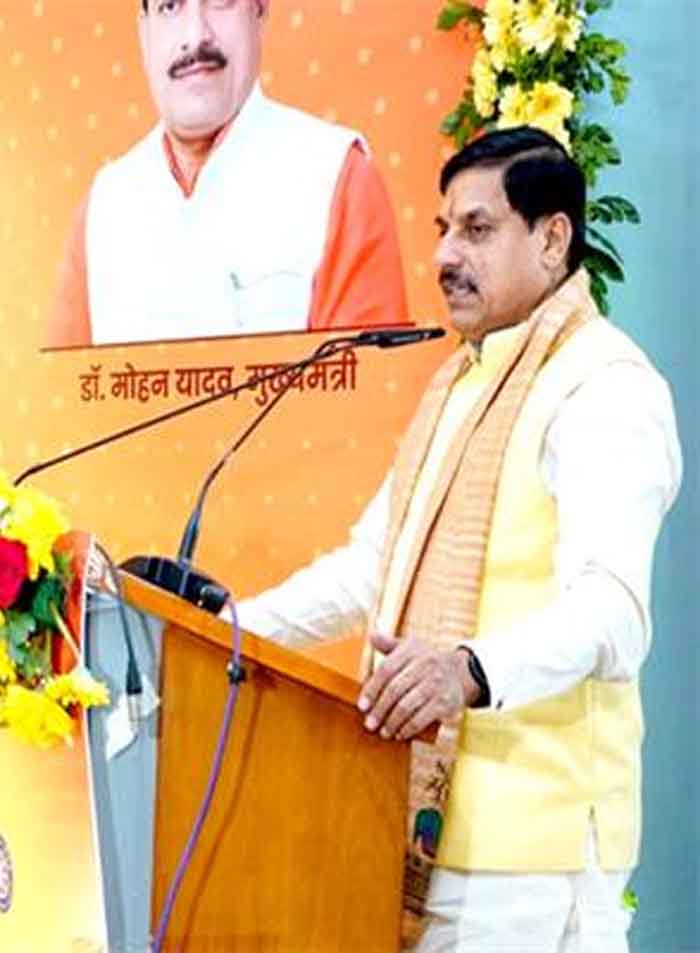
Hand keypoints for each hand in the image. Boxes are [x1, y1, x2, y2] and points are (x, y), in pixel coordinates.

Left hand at [357, 634, 479, 740]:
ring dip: (391, 722)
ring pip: (406, 706)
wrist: (461, 672)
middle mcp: (425, 664)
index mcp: (412, 650)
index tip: (362, 706)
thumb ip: (389, 644)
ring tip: (383, 732)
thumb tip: (371, 636)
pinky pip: (421, 718)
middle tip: (370, 724)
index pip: (386, 669)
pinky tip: (400, 734)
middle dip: (379, 710)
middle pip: (394, 690)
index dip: (372, 689)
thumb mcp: (411, 648)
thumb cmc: (427, 661)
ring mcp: (436, 684)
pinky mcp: (445, 702)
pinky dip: (408, 729)